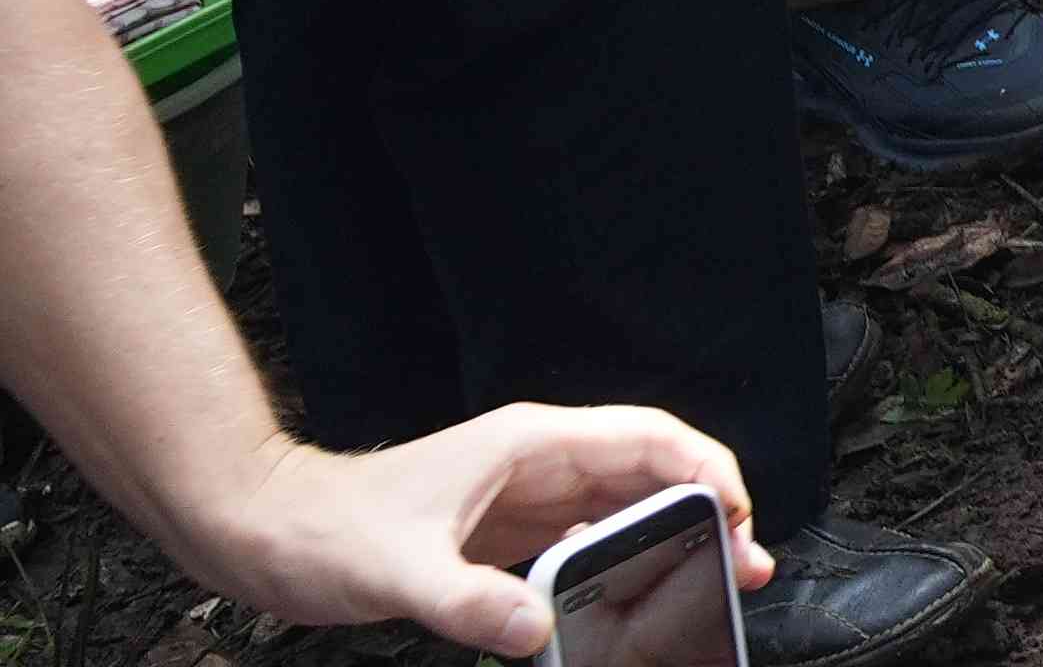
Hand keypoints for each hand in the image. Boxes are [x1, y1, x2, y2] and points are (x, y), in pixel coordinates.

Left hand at [180, 408, 754, 657]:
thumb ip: (469, 603)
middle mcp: (542, 462)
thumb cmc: (324, 530)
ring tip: (712, 581)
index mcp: (532, 444)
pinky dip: (627, 563)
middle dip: (710, 509)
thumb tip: (537, 634)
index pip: (651, 439)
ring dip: (675, 538)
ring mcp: (528, 498)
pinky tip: (637, 597)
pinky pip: (591, 541)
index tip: (737, 516)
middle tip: (744, 563)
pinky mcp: (511, 535)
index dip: (706, 469)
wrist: (266, 532)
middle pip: (654, 471)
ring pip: (629, 506)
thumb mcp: (396, 570)